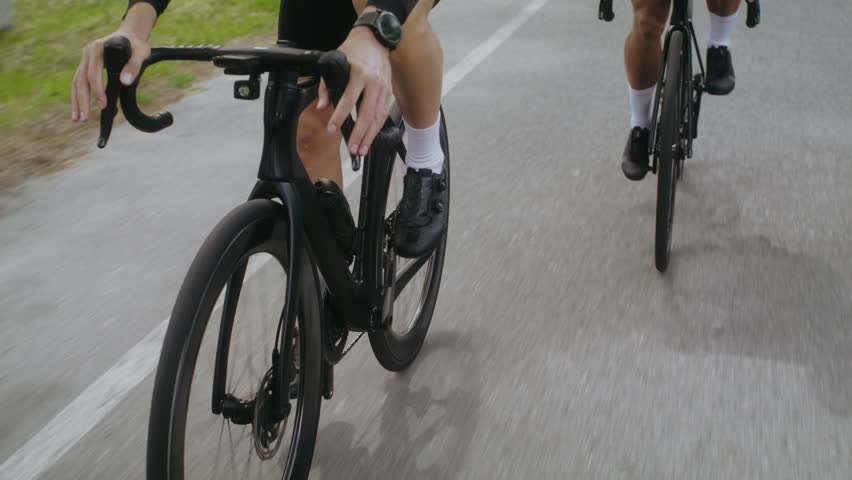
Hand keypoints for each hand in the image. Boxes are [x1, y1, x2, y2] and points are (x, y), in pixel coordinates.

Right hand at [71, 31, 149, 121]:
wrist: (129, 35)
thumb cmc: (136, 44)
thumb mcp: (140, 53)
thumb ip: (134, 66)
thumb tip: (125, 82)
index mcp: (98, 48)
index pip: (93, 73)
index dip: (97, 90)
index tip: (102, 105)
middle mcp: (88, 53)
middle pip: (80, 80)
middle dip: (82, 100)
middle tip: (83, 119)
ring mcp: (85, 59)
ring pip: (76, 82)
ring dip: (76, 101)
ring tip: (77, 119)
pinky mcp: (86, 65)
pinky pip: (79, 82)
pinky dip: (78, 96)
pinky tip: (79, 110)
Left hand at [317, 26, 392, 155]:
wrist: (375, 40)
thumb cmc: (354, 51)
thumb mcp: (334, 62)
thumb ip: (326, 86)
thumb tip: (322, 106)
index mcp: (359, 73)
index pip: (348, 100)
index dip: (340, 116)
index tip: (332, 129)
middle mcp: (374, 82)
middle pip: (366, 113)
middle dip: (360, 134)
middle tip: (353, 149)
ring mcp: (384, 88)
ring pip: (378, 117)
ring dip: (370, 136)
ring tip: (362, 150)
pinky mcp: (389, 92)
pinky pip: (383, 113)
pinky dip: (377, 128)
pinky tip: (371, 138)